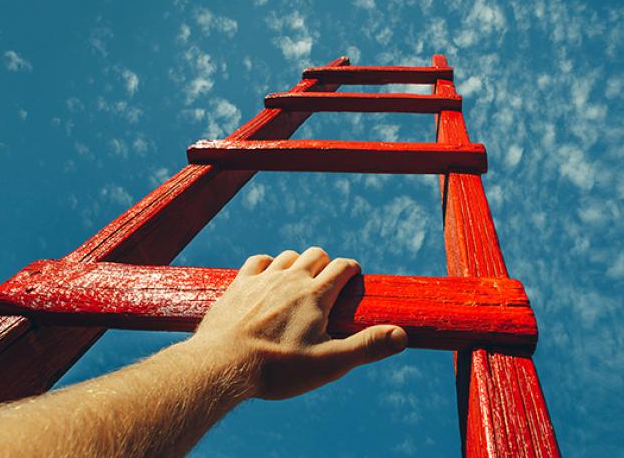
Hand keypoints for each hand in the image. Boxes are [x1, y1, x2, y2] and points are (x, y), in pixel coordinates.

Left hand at [191, 247, 407, 400]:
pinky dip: (268, 265)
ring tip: (299, 283)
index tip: (353, 280)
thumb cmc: (277, 368)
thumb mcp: (329, 363)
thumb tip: (401, 335)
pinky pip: (259, 261)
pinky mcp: (239, 285)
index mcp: (315, 295)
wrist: (222, 365)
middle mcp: (291, 279)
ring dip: (298, 264)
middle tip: (327, 285)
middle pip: (316, 255)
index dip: (351, 270)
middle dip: (326, 264)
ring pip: (288, 256)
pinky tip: (268, 279)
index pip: (342, 267)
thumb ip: (366, 347)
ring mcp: (263, 280)